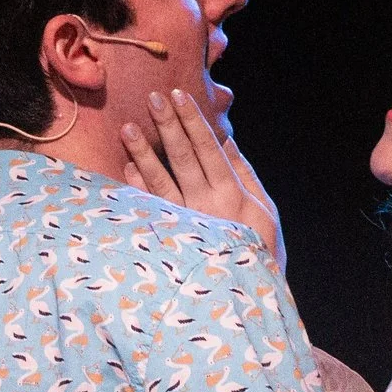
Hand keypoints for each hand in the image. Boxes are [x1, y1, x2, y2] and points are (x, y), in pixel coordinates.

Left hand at [122, 88, 285, 270]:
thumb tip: (226, 140)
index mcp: (232, 195)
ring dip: (143, 153)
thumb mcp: (264, 210)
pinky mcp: (171, 241)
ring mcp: (185, 224)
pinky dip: (138, 188)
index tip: (179, 95)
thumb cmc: (261, 249)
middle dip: (168, 125)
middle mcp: (206, 206)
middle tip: (152, 97)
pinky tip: (127, 167)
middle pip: (183, 158)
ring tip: (127, 127)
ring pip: (160, 182)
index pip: (209, 148)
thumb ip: (245, 173)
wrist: (247, 296)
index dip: (193, 121)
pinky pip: (151, 210)